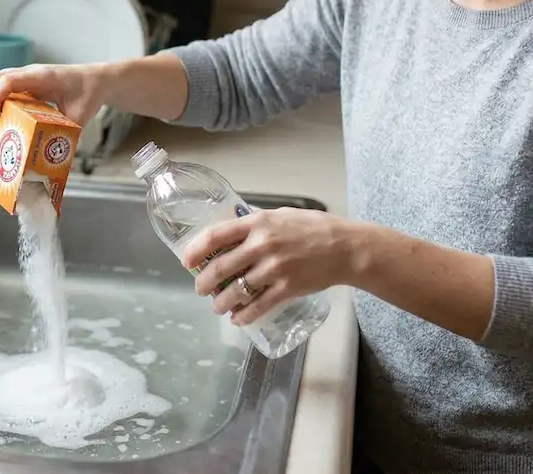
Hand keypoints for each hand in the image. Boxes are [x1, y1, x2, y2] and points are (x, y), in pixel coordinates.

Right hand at [0, 63, 107, 125]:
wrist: (98, 80)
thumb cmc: (89, 92)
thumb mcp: (79, 116)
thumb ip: (65, 134)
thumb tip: (54, 159)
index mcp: (42, 76)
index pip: (9, 80)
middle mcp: (31, 74)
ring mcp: (29, 77)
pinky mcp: (29, 84)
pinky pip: (7, 88)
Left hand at [179, 207, 364, 326]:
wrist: (346, 247)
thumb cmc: (315, 227)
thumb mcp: (281, 214)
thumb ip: (257, 223)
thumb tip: (233, 232)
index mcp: (258, 223)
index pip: (215, 235)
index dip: (195, 250)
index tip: (186, 261)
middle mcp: (262, 245)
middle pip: (220, 267)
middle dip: (204, 282)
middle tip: (199, 288)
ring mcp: (274, 268)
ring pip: (236, 290)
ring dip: (220, 302)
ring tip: (217, 306)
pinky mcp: (286, 288)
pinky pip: (257, 306)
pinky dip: (243, 315)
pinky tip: (237, 318)